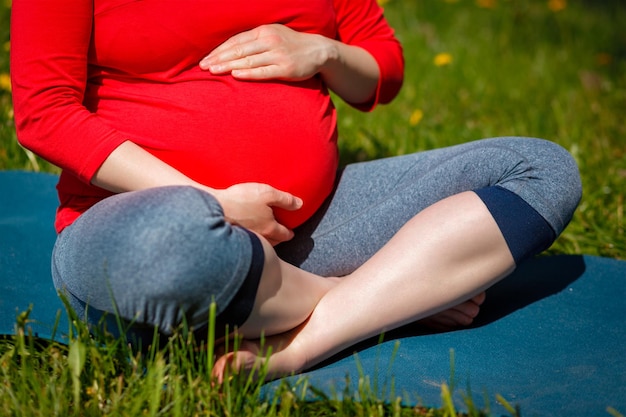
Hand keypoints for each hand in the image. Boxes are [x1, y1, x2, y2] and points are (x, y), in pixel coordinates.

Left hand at [199, 24, 332, 80]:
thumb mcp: (273, 35)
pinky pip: (263, 72)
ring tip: (213, 71)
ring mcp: (278, 54)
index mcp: (264, 31)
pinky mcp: (285, 68)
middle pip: (239, 50)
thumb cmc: (291, 45)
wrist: (318, 51)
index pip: (236, 40)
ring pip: (248, 60)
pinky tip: (235, 75)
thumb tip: (231, 49)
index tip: (205, 59)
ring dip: (228, 65)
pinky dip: (248, 73)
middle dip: (219, 58)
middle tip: (203, 66)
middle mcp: (269, 40)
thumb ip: (254, 40)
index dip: (219, 50)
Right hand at [210, 183, 301, 245]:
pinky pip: (246, 242)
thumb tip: (300, 204)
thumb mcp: (267, 194)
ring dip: (264, 241)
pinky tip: (246, 234)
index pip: (284, 235)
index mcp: (270, 228)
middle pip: (273, 242)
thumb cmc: (241, 200)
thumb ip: (285, 199)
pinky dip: (250, 240)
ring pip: (259, 244)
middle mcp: (259, 238)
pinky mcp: (232, 240)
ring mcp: (246, 240)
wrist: (213, 209)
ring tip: (264, 236)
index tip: (291, 233)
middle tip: (279, 235)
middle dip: (278, 239)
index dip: (289, 233)